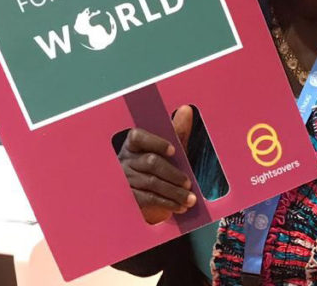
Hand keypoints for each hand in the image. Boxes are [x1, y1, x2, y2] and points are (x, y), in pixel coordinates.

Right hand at [117, 106, 195, 223]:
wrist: (147, 192)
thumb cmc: (159, 165)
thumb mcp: (170, 150)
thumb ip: (178, 131)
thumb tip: (186, 110)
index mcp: (134, 143)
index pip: (139, 137)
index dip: (156, 143)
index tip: (174, 150)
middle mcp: (127, 159)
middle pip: (150, 163)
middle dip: (173, 174)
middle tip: (189, 183)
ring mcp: (126, 179)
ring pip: (152, 183)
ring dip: (174, 192)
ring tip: (190, 199)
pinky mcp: (129, 197)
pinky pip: (149, 199)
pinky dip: (167, 203)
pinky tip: (180, 206)